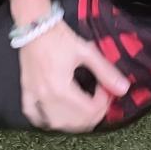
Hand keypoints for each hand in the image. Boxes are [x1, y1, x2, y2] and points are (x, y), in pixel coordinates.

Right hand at [11, 0, 128, 131]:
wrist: (34, 25)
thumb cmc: (59, 36)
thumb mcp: (86, 52)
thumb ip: (105, 72)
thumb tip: (124, 89)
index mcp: (61, 88)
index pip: (89, 110)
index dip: (104, 102)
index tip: (105, 89)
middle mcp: (46, 97)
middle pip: (75, 122)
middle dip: (93, 113)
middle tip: (99, 99)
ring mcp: (34, 97)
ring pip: (57, 124)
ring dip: (74, 122)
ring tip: (84, 109)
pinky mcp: (26, 93)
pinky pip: (34, 117)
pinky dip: (47, 121)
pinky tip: (57, 117)